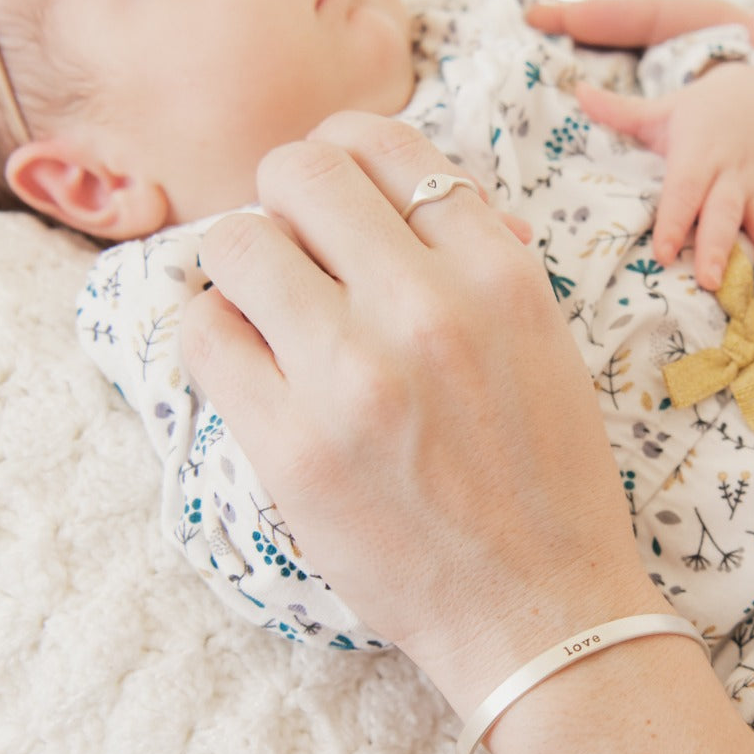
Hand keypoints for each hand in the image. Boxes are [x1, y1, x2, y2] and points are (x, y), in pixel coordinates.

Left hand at [182, 114, 664, 714]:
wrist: (544, 611)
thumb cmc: (550, 485)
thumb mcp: (545, 348)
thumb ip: (475, 264)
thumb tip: (397, 207)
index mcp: (500, 275)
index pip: (383, 143)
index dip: (344, 159)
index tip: (338, 202)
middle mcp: (427, 306)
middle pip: (297, 171)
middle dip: (286, 202)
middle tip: (298, 255)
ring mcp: (354, 376)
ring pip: (234, 241)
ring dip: (242, 270)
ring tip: (271, 319)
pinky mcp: (292, 447)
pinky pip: (203, 333)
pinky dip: (216, 338)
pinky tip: (253, 371)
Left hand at [575, 63, 753, 298]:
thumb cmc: (699, 112)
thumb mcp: (663, 109)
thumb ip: (620, 110)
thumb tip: (577, 91)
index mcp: (700, 154)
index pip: (685, 190)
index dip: (676, 220)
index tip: (666, 252)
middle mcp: (733, 176)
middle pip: (726, 214)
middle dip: (722, 247)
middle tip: (714, 282)